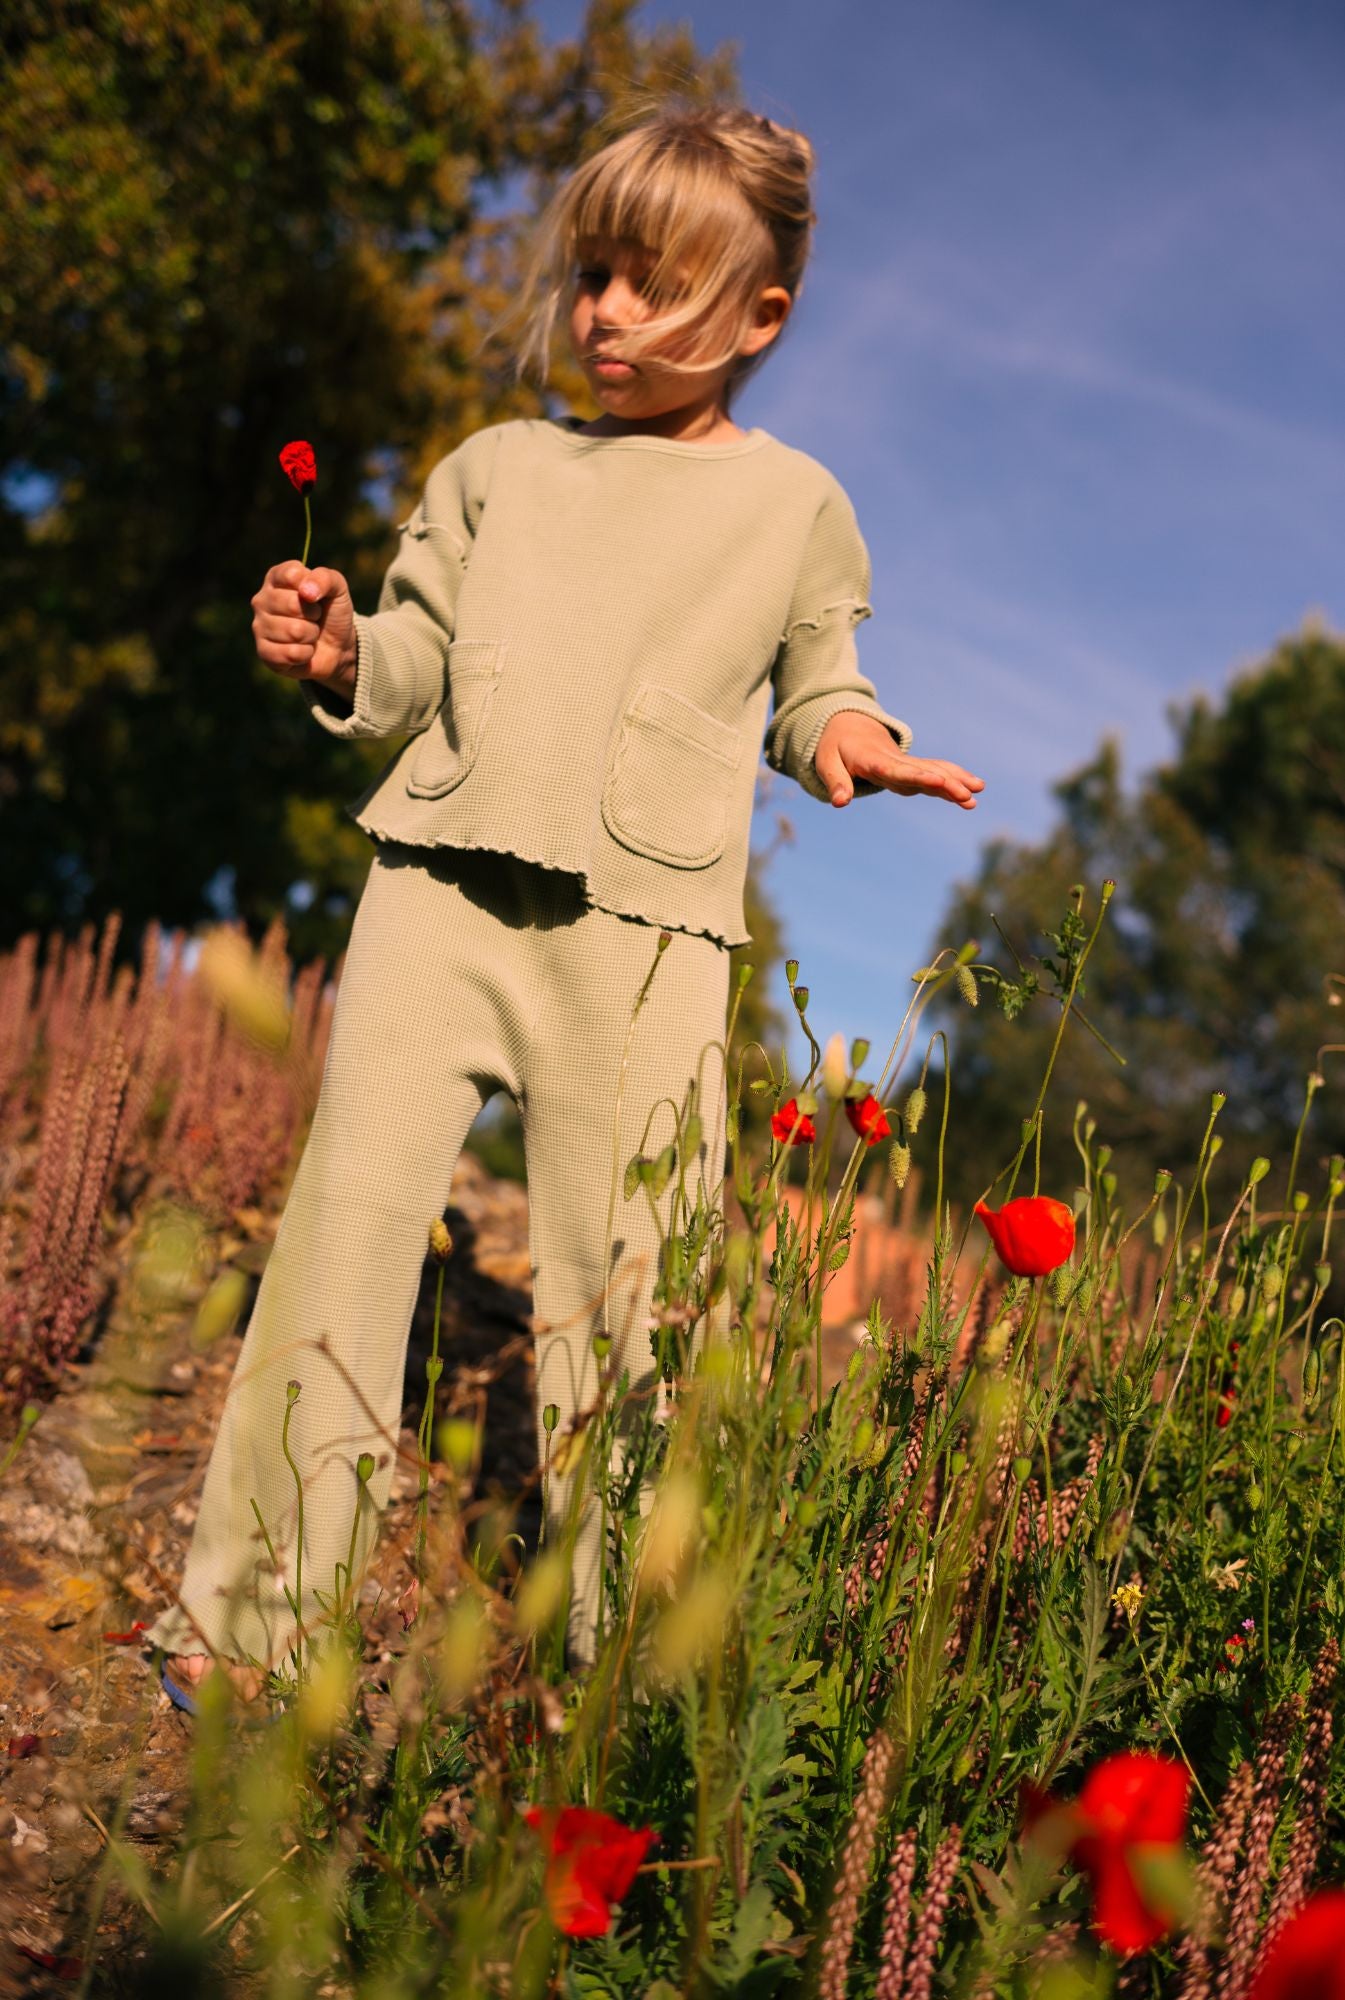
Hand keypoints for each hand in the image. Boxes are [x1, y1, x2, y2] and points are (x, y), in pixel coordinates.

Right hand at [251, 561, 355, 687]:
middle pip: (292, 604)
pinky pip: (290, 653)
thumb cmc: (332, 613)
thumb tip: (306, 592)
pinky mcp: (263, 652)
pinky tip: (303, 651)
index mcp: (275, 578)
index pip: (291, 575)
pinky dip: (305, 654)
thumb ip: (324, 578)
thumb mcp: (337, 588)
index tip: (315, 596)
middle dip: (313, 615)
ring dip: (310, 635)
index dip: (311, 588)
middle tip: (314, 618)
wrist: (337, 647)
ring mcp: (259, 626)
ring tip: (309, 634)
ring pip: (294, 631)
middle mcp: (262, 600)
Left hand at [814, 712, 984, 809]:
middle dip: (946, 783)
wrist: (849, 726)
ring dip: (956, 780)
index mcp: (873, 761)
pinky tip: (975, 786)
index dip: (918, 777)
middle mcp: (894, 761)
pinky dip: (955, 776)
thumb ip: (835, 781)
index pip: (897, 771)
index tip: (939, 782)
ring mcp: (905, 763)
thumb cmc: (835, 747)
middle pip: (923, 772)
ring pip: (934, 769)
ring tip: (978, 792)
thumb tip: (840, 802)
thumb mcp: (827, 762)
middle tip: (968, 796)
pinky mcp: (912, 766)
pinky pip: (936, 769)